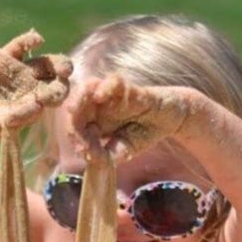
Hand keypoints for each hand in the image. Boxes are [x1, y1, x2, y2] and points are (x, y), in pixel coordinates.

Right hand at [0, 29, 72, 138]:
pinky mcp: (5, 57)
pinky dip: (29, 41)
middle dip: (63, 77)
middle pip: (55, 78)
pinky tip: (37, 40)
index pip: (53, 97)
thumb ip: (17, 117)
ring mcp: (20, 70)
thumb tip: (38, 107)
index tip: (54, 97)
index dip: (58, 94)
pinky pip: (20, 46)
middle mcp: (32, 85)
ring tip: (63, 66)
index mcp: (35, 102)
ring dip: (56, 62)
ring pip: (45, 62)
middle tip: (66, 76)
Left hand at [67, 74, 191, 160]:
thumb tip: (92, 160)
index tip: (84, 152)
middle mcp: (98, 106)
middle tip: (74, 133)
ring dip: (80, 97)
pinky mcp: (128, 88)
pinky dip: (105, 86)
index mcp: (94, 122)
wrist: (168, 120)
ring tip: (73, 109)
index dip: (77, 139)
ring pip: (88, 88)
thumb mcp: (126, 150)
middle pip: (77, 106)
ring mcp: (111, 95)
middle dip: (72, 119)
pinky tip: (99, 96)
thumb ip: (111, 155)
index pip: (77, 127)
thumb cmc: (143, 133)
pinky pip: (114, 82)